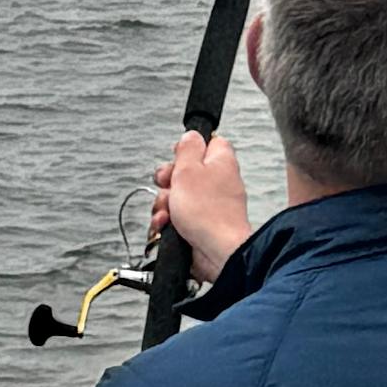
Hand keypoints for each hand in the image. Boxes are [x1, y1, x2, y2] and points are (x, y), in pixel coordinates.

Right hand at [151, 126, 252, 286]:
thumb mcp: (190, 169)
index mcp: (220, 162)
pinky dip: (169, 221)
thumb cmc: (209, 212)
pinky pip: (178, 217)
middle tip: (168, 183)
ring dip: (165, 203)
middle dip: (168, 179)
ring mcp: (210, 205)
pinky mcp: (201, 224)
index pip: (206, 143)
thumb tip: (190, 135)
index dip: (187, 148)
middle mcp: (218, 182)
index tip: (177, 156)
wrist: (217, 251)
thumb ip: (187, 148)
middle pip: (184, 171)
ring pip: (177, 196)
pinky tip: (168, 224)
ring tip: (169, 210)